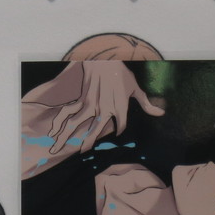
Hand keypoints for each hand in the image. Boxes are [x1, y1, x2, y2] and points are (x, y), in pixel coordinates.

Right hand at [46, 61, 163, 154]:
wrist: (104, 60)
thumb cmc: (121, 74)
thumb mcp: (135, 88)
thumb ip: (146, 103)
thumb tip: (160, 113)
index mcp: (120, 108)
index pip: (121, 126)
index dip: (120, 130)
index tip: (117, 131)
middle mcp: (104, 109)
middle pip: (94, 132)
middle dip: (87, 144)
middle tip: (82, 153)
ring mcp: (91, 105)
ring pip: (77, 125)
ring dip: (66, 137)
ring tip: (56, 148)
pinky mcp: (81, 99)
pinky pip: (69, 112)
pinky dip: (60, 121)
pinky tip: (54, 130)